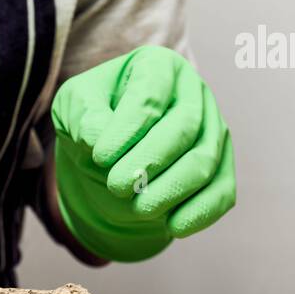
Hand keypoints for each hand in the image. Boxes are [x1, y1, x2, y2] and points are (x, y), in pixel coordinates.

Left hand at [50, 46, 234, 261]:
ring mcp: (213, 129)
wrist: (109, 148)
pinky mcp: (221, 166)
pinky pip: (222, 190)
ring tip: (139, 209)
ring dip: (172, 189)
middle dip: (150, 161)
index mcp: (158, 67)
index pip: (149, 95)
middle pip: (184, 128)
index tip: (99, 157)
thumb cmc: (92, 117)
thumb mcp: (72, 106)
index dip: (127, 129)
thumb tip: (97, 138)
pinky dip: (201, 211)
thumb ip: (81, 115)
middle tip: (117, 186)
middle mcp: (193, 93)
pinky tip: (174, 226)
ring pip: (205, 161)